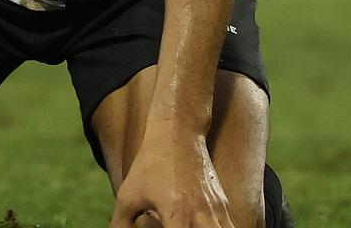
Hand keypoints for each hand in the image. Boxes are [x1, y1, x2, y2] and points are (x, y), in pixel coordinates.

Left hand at [109, 134, 234, 227]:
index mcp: (178, 217)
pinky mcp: (223, 203)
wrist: (177, 132)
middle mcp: (202, 216)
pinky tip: (202, 225)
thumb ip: (121, 223)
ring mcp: (217, 210)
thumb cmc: (150, 163)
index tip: (162, 227)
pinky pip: (229, 226)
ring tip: (191, 226)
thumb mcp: (129, 193)